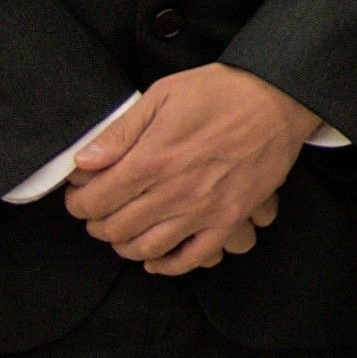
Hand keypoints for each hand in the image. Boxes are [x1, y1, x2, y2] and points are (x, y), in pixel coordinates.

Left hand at [63, 65, 320, 273]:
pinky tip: (156, 259)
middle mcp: (174, 192)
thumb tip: (83, 162)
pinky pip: (192, 258)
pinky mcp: (229, 219)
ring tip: (124, 230)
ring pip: (147, 248)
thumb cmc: (221, 92)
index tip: (80, 195)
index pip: (94, 201)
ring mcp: (204, 210)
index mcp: (151, 160)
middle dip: (97, 223)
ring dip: (126, 245)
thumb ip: (120, 132)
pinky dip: (168, 265)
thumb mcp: (162, 95)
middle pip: (115, 228)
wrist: (278, 99)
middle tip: (99, 211)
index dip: (78, 202)